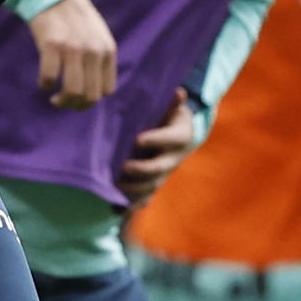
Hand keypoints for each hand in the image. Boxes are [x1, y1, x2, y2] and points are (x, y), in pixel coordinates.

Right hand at [28, 0, 117, 108]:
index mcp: (108, 50)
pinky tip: (44, 81)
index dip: (90, 99)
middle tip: (62, 101)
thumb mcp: (99, 37)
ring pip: (73, 92)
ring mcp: (73, 48)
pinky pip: (49, 77)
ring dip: (62, 101)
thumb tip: (94, 93)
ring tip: (54, 97)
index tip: (78, 96)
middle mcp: (94, 51)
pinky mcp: (52, 45)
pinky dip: (45, 84)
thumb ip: (100, 60)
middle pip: (90, 96)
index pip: (106, 91)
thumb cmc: (76, 20)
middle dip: (75, 105)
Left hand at [119, 90, 196, 208]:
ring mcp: (164, 174)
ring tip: (116, 187)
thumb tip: (179, 91)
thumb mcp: (174, 108)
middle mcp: (174, 159)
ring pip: (152, 186)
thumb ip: (173, 103)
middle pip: (160, 167)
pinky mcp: (155, 183)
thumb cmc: (172, 117)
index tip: (137, 140)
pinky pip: (146, 198)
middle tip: (124, 167)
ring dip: (135, 189)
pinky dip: (132, 205)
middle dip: (142, 169)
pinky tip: (117, 208)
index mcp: (180, 137)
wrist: (184, 137)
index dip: (155, 140)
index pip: (169, 139)